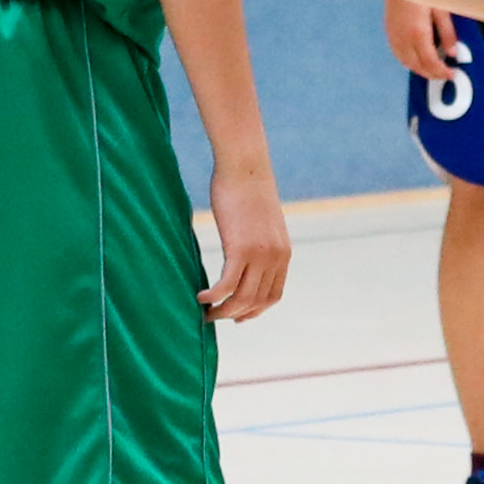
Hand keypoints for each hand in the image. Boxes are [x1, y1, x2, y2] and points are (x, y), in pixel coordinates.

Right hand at [199, 164, 290, 320]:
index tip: (238, 316)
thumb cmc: (247, 190)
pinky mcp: (240, 249)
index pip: (273, 295)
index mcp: (283, 252)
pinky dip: (212, 296)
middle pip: (257, 302)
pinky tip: (200, 296)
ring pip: (242, 299)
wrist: (245, 166)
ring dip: (222, 311)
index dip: (255, 311)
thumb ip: (259, 243)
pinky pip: (226, 285)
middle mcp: (276, 257)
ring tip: (205, 311)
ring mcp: (260, 254)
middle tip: (214, 316)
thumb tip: (245, 256)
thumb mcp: (261, 222)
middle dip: (235, 314)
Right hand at [380, 0, 464, 87]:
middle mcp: (403, 37)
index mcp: (418, 32)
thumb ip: (447, 33)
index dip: (441, 72)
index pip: (430, 62)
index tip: (451, 74)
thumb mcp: (442, 9)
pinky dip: (408, 61)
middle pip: (417, 66)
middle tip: (445, 74)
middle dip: (432, 74)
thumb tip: (452, 52)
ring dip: (420, 69)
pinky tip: (416, 60)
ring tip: (433, 69)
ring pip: (406, 62)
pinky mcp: (389, 31)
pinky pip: (397, 54)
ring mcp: (394, 35)